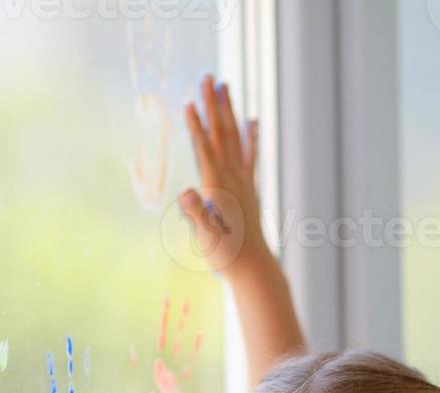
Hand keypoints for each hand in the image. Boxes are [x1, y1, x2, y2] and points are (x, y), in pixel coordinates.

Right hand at [180, 74, 268, 276]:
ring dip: (229, 110)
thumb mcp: (206, 237)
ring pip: (235, 137)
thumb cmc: (225, 255)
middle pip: (222, 133)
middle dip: (214, 105)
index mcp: (218, 187)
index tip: (190, 101)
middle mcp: (233, 178)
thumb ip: (197, 214)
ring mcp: (244, 180)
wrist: (253, 267)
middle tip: (209, 77)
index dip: (197, 125)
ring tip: (225, 85)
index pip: (205, 149)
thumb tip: (186, 194)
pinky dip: (252, 135)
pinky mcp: (250, 187)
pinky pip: (251, 154)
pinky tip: (253, 120)